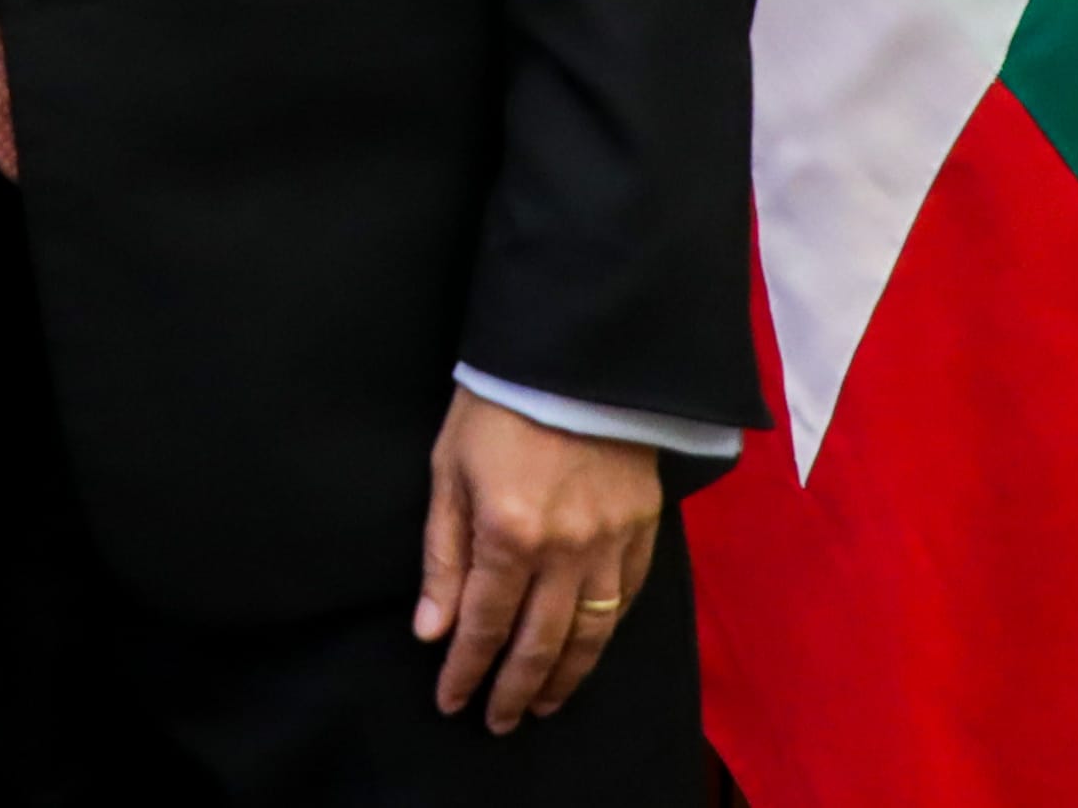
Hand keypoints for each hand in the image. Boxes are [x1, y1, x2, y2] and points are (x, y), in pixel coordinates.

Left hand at [412, 393, 662, 730]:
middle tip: (499, 721)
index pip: (484, 624)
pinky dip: (607, 633)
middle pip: (540, 642)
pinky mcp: (644, 529)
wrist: (575, 356)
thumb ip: (443, 556)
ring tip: (542, 701)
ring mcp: (611, 542)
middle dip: (515, 689)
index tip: (452, 701)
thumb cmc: (497, 405)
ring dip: (566, 676)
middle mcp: (565, 549)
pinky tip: (588, 648)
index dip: (467, 670)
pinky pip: (628, 598)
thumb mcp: (449, 472)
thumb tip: (432, 630)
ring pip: (591, 633)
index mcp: (509, 533)